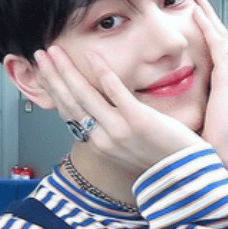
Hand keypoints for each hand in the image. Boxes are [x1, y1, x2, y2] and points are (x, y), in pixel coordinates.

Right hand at [33, 46, 204, 175]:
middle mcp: (103, 138)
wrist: (187, 175)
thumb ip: (113, 127)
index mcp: (100, 144)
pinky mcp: (137, 120)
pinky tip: (92, 56)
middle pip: (69, 101)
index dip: (53, 90)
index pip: (68, 112)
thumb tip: (104, 107)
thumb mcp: (128, 146)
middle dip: (51, 76)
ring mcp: (119, 129)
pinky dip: (102, 72)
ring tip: (55, 52)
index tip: (45, 72)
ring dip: (66, 70)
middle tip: (40, 55)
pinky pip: (115, 91)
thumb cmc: (163, 159)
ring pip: (84, 95)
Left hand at [191, 0, 227, 159]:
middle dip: (206, 14)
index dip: (200, 29)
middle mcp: (225, 75)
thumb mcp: (188, 113)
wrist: (221, 157)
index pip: (209, 48)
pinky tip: (198, 15)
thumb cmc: (202, 141)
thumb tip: (152, 96)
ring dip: (208, 14)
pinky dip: (209, 28)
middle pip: (216, 36)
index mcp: (216, 83)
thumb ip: (177, 100)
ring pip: (219, 35)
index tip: (189, 13)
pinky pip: (219, 46)